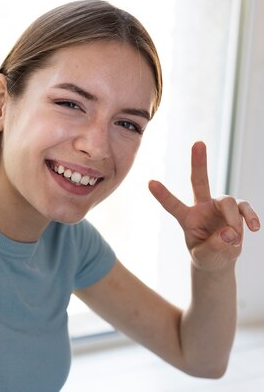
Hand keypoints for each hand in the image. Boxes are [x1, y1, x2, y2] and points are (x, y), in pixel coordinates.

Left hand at [148, 141, 259, 270]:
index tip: (150, 182)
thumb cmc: (207, 255)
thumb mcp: (205, 256)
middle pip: (200, 181)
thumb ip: (214, 246)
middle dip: (199, 162)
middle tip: (198, 143)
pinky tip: (253, 228)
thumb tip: (230, 232)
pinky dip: (250, 218)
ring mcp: (220, 207)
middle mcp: (202, 207)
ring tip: (233, 238)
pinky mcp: (237, 211)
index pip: (172, 205)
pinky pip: (244, 208)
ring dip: (233, 221)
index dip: (162, 195)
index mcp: (186, 218)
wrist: (220, 259)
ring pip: (228, 201)